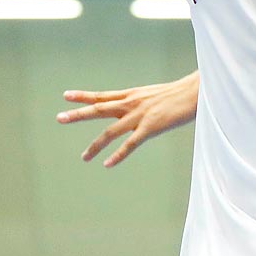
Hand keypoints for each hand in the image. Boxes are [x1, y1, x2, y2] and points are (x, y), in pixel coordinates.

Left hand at [57, 75, 198, 166]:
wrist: (196, 92)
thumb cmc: (180, 94)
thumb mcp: (156, 95)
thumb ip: (144, 103)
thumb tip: (139, 109)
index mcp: (132, 95)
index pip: (102, 95)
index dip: (83, 96)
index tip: (66, 95)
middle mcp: (131, 103)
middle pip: (99, 109)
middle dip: (78, 114)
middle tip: (59, 118)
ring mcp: (139, 116)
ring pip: (111, 132)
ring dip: (95, 145)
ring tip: (83, 158)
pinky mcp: (150, 127)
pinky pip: (130, 144)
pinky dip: (118, 155)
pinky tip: (107, 164)